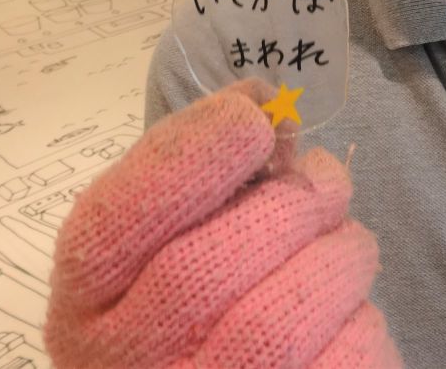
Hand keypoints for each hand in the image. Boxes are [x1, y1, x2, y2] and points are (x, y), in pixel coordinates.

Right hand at [44, 79, 399, 368]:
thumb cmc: (207, 306)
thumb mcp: (176, 241)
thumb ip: (204, 176)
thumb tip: (266, 103)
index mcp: (85, 306)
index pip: (115, 222)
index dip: (191, 157)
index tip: (254, 114)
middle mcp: (122, 365)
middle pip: (206, 268)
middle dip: (288, 206)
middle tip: (326, 177)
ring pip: (277, 317)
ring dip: (337, 255)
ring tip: (346, 242)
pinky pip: (337, 358)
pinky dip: (360, 317)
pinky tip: (349, 306)